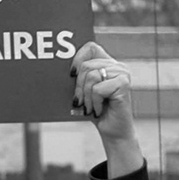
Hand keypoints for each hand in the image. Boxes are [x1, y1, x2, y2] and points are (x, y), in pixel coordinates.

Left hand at [69, 40, 141, 177]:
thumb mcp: (84, 90)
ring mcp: (123, 74)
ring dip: (86, 96)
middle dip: (79, 86)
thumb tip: (55, 67)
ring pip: (90, 76)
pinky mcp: (124, 85)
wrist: (112, 132)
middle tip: (81, 101)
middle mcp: (118, 66)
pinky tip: (99, 110)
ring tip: (91, 107)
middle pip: (86, 65)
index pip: (91, 47)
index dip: (78, 58)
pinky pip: (97, 89)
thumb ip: (78, 76)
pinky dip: (94, 103)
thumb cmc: (96, 111)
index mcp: (109, 64)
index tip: (71, 75)